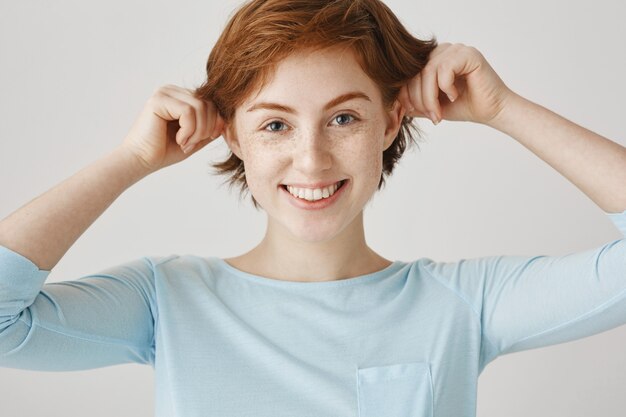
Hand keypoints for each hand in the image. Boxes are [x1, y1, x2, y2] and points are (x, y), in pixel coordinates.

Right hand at [119, 84, 223, 172]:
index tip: (204, 140)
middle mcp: (173, 91)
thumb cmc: (165, 151)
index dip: (215, 122)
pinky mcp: (158, 99)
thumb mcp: (195, 138)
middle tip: (192, 144)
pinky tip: (178, 139)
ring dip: (198, 131)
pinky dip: (189, 130)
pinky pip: (188, 111)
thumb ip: (210, 126)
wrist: (141, 161)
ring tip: (185, 143)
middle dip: (207, 128)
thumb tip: (227, 120)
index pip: (211, 103)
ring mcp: (165, 92)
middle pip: (208, 103)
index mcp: (181, 97)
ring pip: (200, 107)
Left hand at [398, 43, 514, 125]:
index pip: (409, 73)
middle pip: (416, 72)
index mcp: (433, 59)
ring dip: (429, 97)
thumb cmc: (465, 106)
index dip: (405, 94)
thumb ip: (415, 101)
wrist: (492, 111)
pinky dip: (445, 87)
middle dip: (418, 99)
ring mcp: (456, 50)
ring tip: (438, 114)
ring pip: (428, 72)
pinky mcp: (468, 54)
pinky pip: (444, 68)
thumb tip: (394, 104)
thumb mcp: (433, 105)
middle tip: (430, 117)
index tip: (411, 112)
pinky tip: (454, 96)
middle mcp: (443, 51)